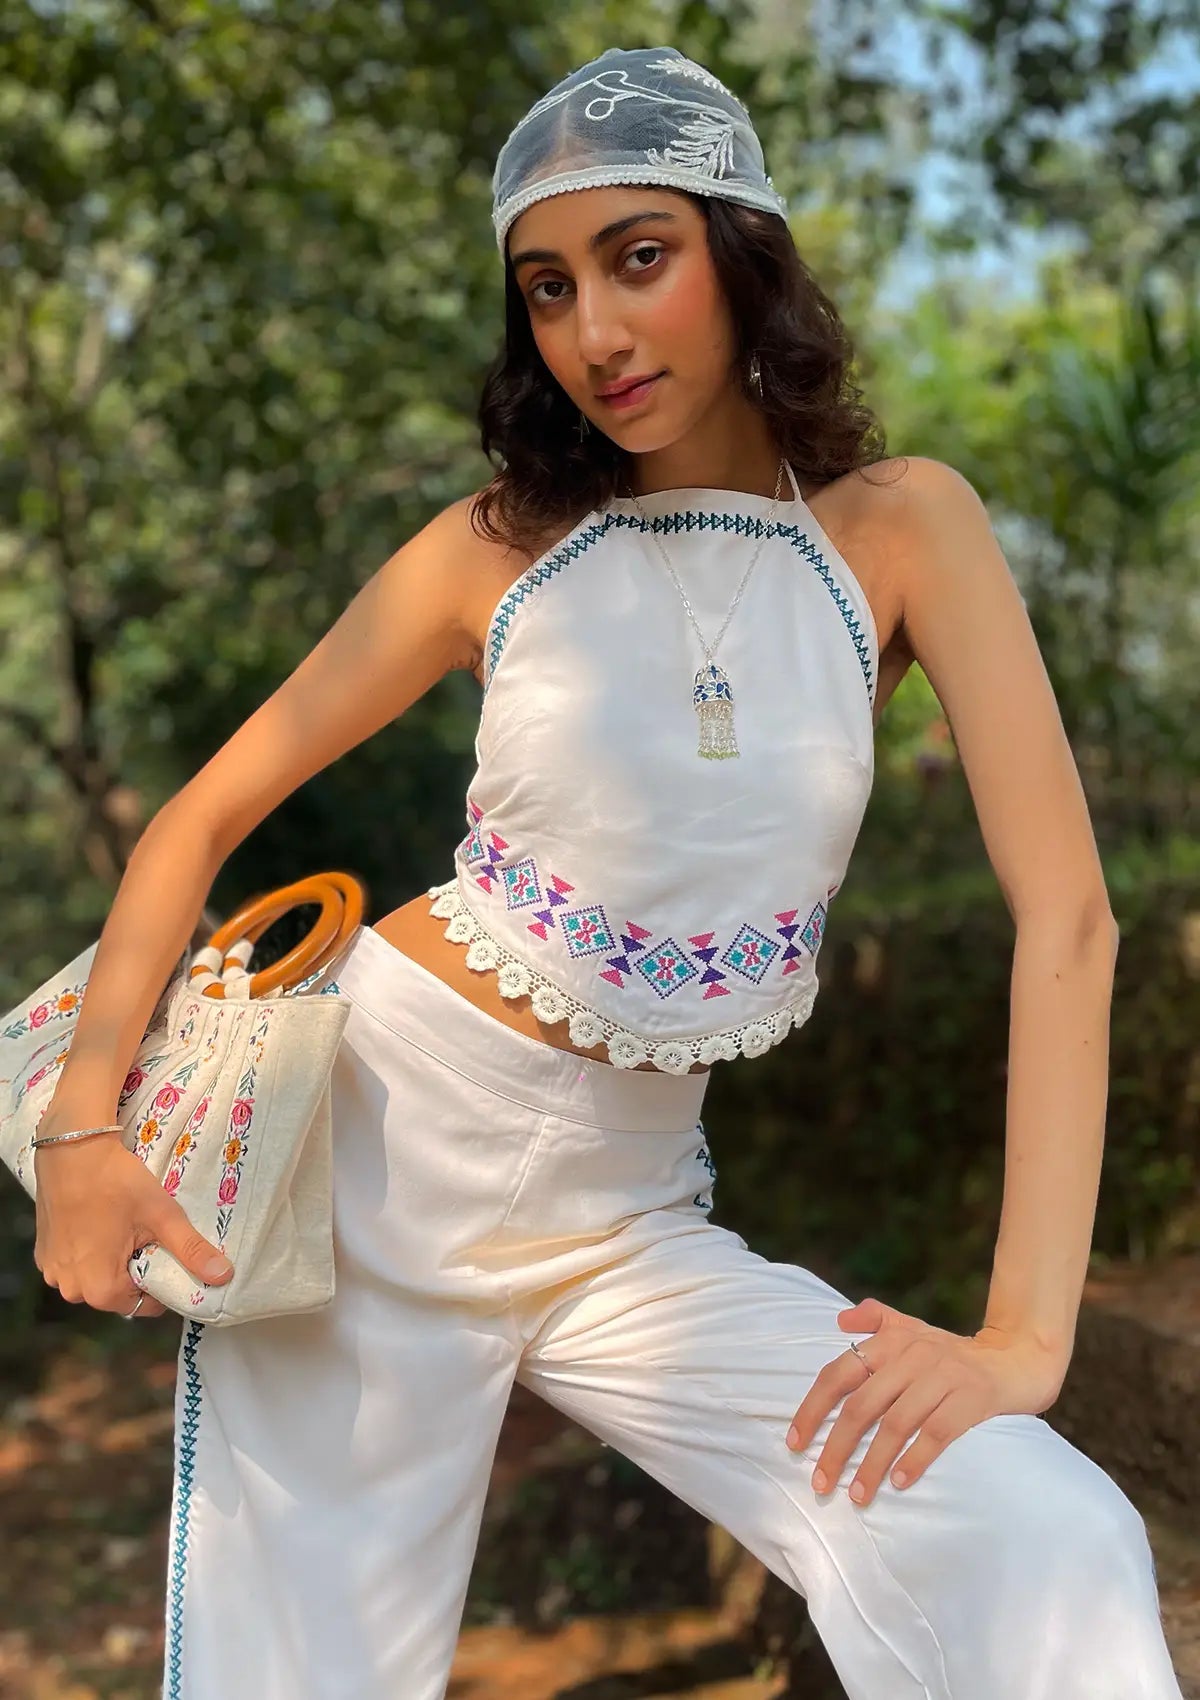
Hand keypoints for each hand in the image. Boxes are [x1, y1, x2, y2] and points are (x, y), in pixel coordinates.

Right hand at [34, 1128, 234, 1319]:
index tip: (170, 1255)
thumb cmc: (118, 1182)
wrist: (72, 1148)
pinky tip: (99, 1224)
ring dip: (112, 1262)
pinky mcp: (42, 1253)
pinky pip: (75, 1263)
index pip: (145, 1305)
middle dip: (136, 1271)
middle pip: (118, 1293)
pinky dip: (89, 1252)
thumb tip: (224, 1277)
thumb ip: (192, 1250)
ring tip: (124, 1228)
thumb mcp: (162, 1216)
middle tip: (148, 1236)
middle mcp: (71, 1290)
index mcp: (100, 1290)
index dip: (162, 1283)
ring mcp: (52, 1272)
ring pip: (95, 1278)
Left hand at [784, 1296, 1067, 1507]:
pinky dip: (916, 1459)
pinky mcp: (973, 1398)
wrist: (1019, 1357)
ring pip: (896, 1424)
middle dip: (836, 1448)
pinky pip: (937, 1432)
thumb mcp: (915, 1329)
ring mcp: (944, 1376)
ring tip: (857, 1496)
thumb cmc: (956, 1353)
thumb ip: (878, 1320)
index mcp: (892, 1342)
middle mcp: (913, 1356)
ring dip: (872, 1464)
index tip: (795, 1443)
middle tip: (820, 1484)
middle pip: (861, 1406)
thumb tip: (840, 1320)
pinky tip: (899, 1483)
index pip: (839, 1373)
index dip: (813, 1408)